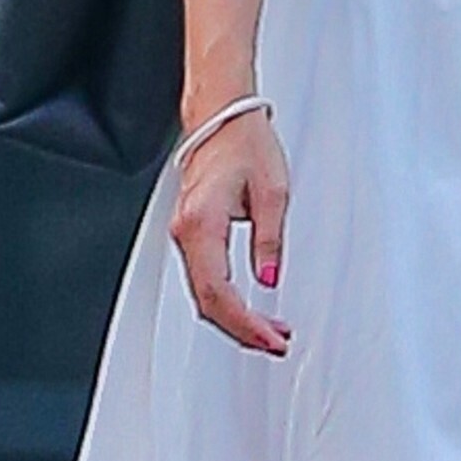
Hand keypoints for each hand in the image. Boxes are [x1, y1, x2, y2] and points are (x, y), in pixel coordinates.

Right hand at [167, 107, 292, 357]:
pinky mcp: (192, 234)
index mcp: (203, 222)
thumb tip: (268, 278)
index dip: (244, 323)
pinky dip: (225, 300)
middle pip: (206, 301)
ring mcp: (185, 234)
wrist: (222, 119)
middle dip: (241, 329)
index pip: (218, 291)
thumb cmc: (246, 144)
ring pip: (203, 294)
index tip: (271, 338)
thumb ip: (269, 239)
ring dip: (234, 317)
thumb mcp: (273, 191)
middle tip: (276, 342)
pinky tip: (247, 308)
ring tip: (269, 331)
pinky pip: (204, 279)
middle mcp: (186, 232)